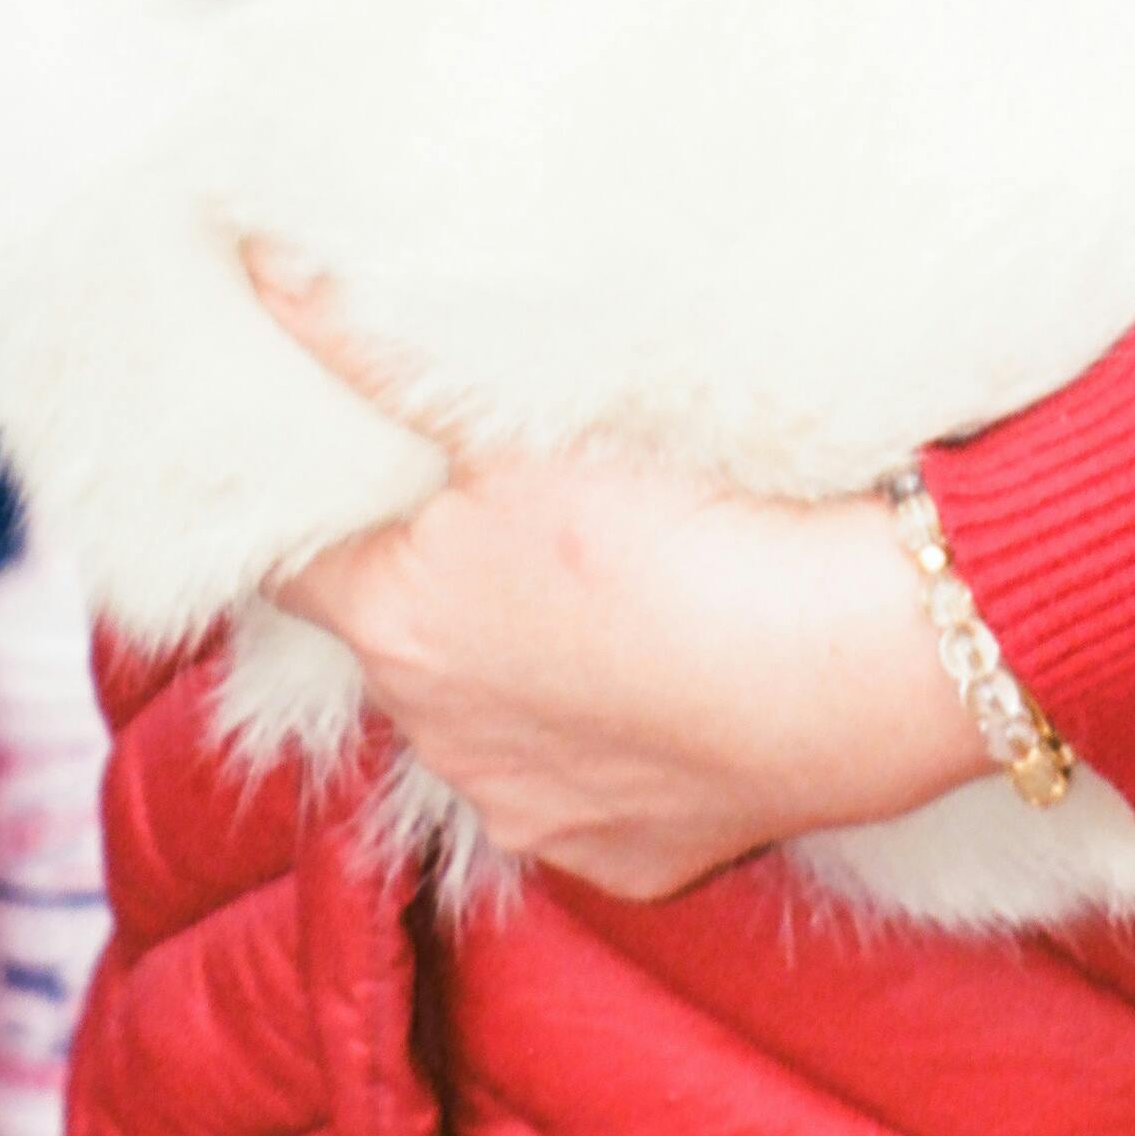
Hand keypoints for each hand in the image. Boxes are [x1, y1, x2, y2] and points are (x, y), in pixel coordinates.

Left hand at [251, 251, 987, 897]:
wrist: (867, 655)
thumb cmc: (694, 525)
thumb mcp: (523, 426)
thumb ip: (376, 355)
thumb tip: (266, 274)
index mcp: (397, 624)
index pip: (291, 560)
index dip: (317, 508)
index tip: (354, 467)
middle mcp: (440, 736)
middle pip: (400, 640)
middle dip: (439, 584)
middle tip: (511, 511)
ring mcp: (532, 809)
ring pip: (492, 720)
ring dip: (525, 667)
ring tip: (610, 592)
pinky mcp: (628, 861)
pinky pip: (591, 792)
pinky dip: (615, 742)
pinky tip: (672, 679)